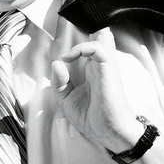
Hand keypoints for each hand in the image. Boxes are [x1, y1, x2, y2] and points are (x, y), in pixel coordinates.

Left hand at [51, 27, 140, 152]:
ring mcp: (105, 67)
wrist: (105, 132)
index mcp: (93, 71)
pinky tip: (70, 58)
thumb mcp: (66, 99)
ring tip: (70, 56)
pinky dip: (83, 48)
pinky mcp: (107, 70)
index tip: (64, 58)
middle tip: (73, 46)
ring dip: (84, 40)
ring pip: (102, 37)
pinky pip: (97, 48)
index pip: (93, 47)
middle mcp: (100, 66)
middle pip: (102, 37)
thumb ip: (59, 82)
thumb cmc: (90, 118)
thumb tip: (56, 63)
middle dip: (91, 32)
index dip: (82, 43)